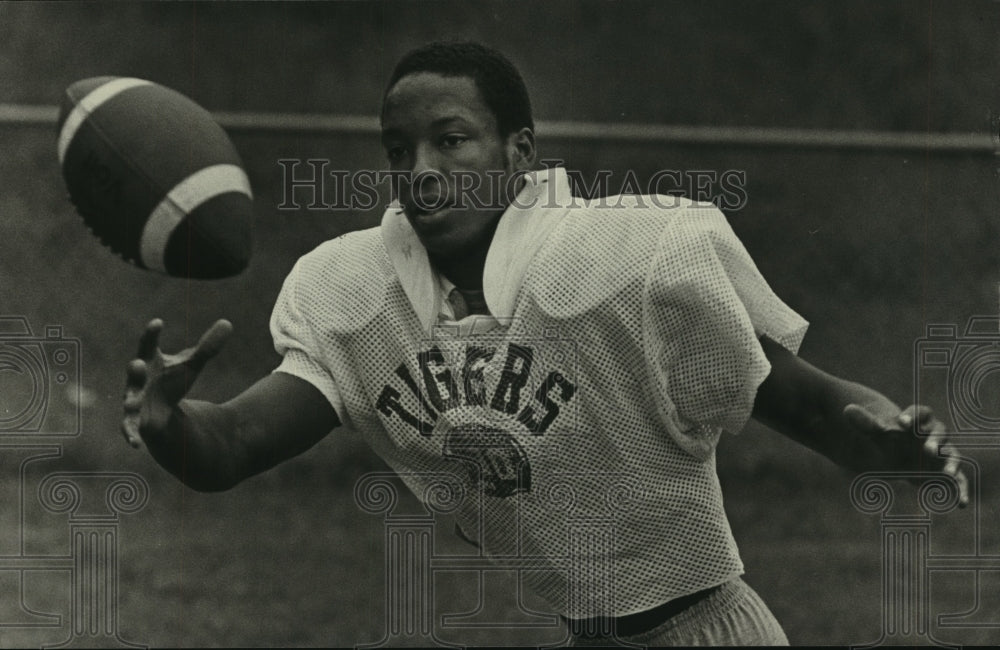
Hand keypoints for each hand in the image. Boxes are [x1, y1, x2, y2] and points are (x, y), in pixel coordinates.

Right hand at [121, 318, 232, 448]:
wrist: (162, 408)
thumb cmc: (172, 381)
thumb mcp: (192, 364)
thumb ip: (207, 347)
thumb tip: (228, 323)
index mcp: (149, 361)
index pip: (148, 345)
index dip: (151, 334)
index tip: (158, 322)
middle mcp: (138, 381)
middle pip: (135, 374)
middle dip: (135, 370)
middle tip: (138, 363)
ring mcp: (134, 401)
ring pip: (130, 401)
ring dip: (130, 402)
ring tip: (131, 403)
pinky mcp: (136, 422)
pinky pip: (130, 429)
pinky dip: (131, 436)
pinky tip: (136, 444)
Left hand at [843, 403, 968, 506]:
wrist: (901, 458)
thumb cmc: (891, 443)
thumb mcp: (878, 435)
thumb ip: (866, 423)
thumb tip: (847, 409)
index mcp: (918, 423)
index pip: (921, 412)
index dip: (913, 416)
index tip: (901, 423)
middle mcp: (934, 437)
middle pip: (941, 432)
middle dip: (936, 441)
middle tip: (927, 450)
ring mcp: (943, 455)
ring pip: (953, 455)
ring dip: (952, 463)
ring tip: (947, 474)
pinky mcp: (947, 474)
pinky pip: (960, 481)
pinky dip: (961, 491)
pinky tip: (961, 504)